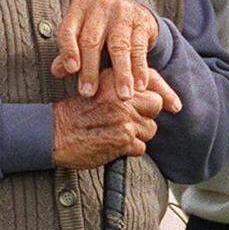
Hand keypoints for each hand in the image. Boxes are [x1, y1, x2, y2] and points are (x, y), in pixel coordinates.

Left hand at [51, 0, 166, 101]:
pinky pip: (139, 48)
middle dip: (90, 70)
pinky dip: (140, 69)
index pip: (68, 31)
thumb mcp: (83, 35)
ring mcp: (122, 12)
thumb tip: (57, 72)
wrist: (133, 13)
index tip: (71, 70)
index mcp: (78, 8)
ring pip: (119, 47)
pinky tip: (140, 86)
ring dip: (121, 74)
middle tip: (88, 93)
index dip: (69, 51)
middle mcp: (99, 6)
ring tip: (123, 95)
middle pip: (91, 41)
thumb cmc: (101, 28)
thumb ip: (70, 53)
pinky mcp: (142, 20)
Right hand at [52, 68, 166, 169]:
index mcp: (114, 80)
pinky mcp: (122, 138)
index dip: (165, 92)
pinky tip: (114, 146)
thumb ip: (120, 88)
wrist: (53, 134)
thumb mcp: (97, 89)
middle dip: (147, 115)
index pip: (151, 79)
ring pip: (150, 129)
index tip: (174, 104)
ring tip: (117, 134)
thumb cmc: (74, 114)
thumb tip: (152, 95)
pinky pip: (141, 147)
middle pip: (156, 104)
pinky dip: (130, 150)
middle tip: (131, 121)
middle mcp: (121, 96)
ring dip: (138, 135)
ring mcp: (123, 117)